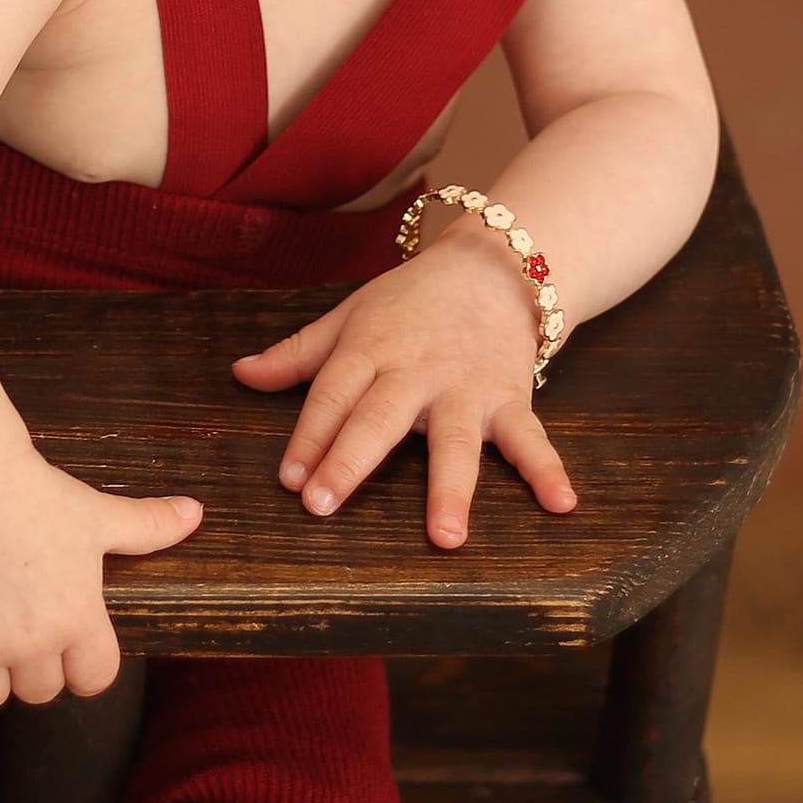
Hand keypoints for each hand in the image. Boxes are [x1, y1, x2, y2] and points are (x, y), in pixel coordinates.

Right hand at [0, 453, 201, 711]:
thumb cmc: (31, 492)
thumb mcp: (96, 512)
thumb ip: (147, 525)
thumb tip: (197, 513)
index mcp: (78, 619)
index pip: (94, 680)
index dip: (79, 663)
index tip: (60, 637)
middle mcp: (32, 644)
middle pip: (39, 692)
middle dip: (28, 663)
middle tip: (10, 618)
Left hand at [230, 227, 576, 549]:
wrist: (492, 265)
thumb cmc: (410, 300)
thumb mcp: (350, 316)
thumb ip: (298, 353)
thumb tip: (240, 374)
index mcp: (370, 348)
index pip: (331, 395)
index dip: (308, 437)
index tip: (289, 480)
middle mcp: (415, 372)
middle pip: (377, 418)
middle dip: (349, 461)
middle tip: (322, 506)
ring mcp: (465, 388)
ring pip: (454, 440)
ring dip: (451, 488)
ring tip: (446, 537)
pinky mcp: (510, 398)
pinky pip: (530, 438)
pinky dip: (548, 470)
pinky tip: (562, 504)